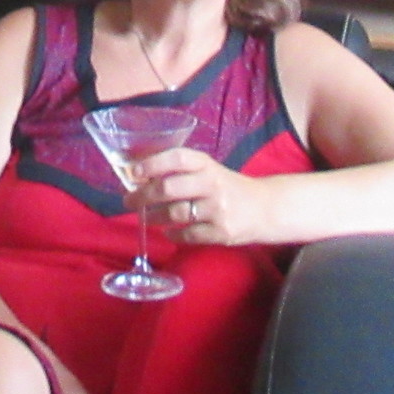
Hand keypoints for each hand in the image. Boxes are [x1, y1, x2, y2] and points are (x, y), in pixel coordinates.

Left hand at [132, 148, 265, 247]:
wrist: (265, 208)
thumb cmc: (228, 187)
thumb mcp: (210, 171)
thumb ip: (183, 172)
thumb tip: (141, 178)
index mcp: (207, 164)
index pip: (177, 157)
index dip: (152, 163)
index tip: (132, 171)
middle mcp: (212, 183)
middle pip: (169, 188)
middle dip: (143, 196)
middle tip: (128, 201)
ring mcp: (217, 209)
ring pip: (175, 214)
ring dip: (154, 217)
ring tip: (145, 218)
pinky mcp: (221, 232)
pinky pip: (188, 235)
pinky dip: (174, 235)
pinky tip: (168, 233)